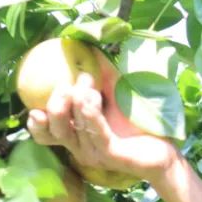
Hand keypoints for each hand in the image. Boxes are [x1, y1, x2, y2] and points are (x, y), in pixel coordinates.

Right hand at [26, 52, 181, 183]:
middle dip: (55, 105)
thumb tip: (87, 46)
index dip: (36, 123)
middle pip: (54, 130)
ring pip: (74, 128)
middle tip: (66, 85)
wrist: (166, 147)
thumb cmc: (138, 122)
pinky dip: (90, 113)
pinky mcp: (111, 155)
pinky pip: (96, 132)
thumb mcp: (116, 93)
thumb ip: (100, 73)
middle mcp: (82, 148)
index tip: (35, 105)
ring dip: (78, 101)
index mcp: (77, 137)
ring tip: (86, 81)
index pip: (46, 135)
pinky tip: (91, 96)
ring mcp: (95, 154)